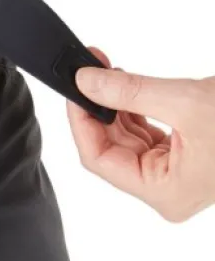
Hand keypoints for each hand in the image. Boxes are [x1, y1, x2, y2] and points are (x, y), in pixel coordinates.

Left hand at [66, 48, 214, 221]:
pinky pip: (146, 134)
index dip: (82, 121)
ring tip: (104, 69)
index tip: (74, 87)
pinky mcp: (184, 158)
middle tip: (86, 68)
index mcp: (163, 193)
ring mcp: (175, 175)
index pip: (100, 160)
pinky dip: (134, 109)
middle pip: (111, 149)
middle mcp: (165, 191)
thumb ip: (130, 92)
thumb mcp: (186, 101)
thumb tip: (87, 82)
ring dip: (115, 104)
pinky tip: (125, 85)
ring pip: (127, 139)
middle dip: (97, 107)